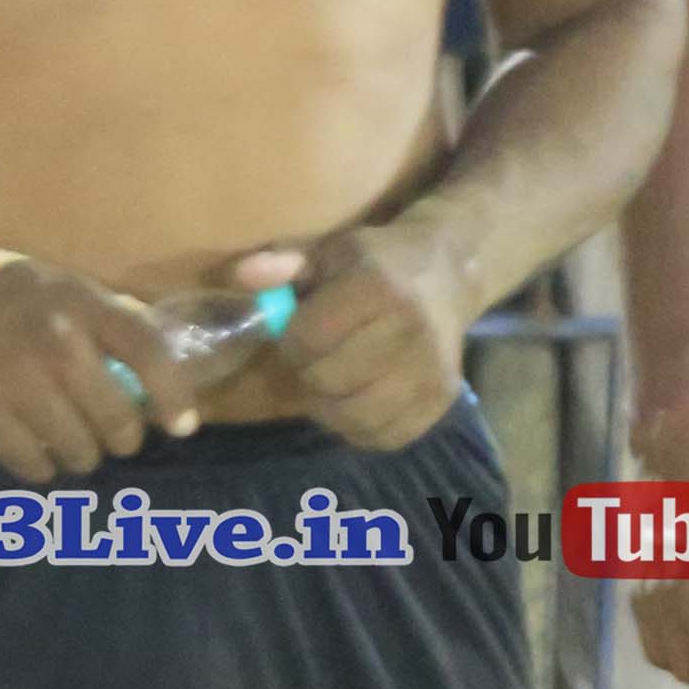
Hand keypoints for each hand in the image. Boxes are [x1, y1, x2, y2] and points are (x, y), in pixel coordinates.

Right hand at [0, 256, 202, 483]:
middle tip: (109, 435)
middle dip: (120, 437)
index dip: (174, 396)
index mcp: (83, 302)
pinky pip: (32, 464)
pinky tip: (34, 452)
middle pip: (118, 418)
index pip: (150, 352)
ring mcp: (18, 379)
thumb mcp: (61, 286)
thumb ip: (110, 321)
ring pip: (79, 450)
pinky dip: (40, 467)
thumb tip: (166, 363)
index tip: (182, 426)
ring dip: (79, 454)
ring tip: (68, 441)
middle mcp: (57, 340)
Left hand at [272, 214, 480, 451]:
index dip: (290, 341)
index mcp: (379, 286)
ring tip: (332, 383)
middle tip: (315, 359)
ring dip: (330, 406)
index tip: (297, 333)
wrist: (446, 277)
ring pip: (354, 416)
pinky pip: (384, 436)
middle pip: (328, 380)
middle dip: (309, 372)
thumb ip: (283, 265)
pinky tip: (357, 401)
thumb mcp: (329, 253)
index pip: (308, 338)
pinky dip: (360, 428)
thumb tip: (243, 274)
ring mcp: (431, 369)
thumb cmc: (375, 264)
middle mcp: (411, 329)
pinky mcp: (441, 400)